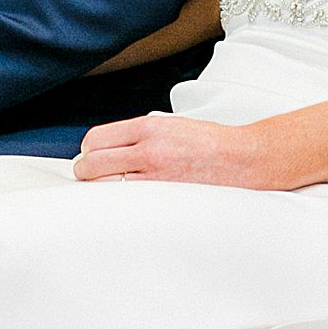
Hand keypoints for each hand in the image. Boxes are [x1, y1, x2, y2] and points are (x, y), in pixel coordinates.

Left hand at [73, 114, 280, 188]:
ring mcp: (155, 177)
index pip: (95, 139)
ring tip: (109, 190)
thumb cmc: (207, 142)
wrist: (240, 158)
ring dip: (100, 190)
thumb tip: (108, 150)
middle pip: (91, 164)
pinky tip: (125, 203)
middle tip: (92, 176)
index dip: (88, 150)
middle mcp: (148, 149)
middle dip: (86, 172)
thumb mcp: (170, 125)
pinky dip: (120, 203)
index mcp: (148, 126)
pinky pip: (126, 204)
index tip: (91, 156)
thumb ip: (138, 135)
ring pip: (104, 187)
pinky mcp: (163, 198)